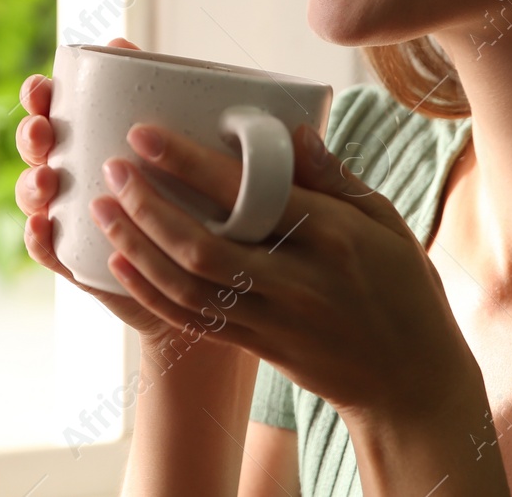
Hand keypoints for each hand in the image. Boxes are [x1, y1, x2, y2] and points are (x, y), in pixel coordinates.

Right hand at [14, 38, 239, 353]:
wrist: (219, 264)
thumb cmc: (200, 187)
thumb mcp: (183, 137)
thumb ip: (155, 91)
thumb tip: (121, 43)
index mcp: (92, 133)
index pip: (54, 109)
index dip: (38, 98)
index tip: (41, 88)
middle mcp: (77, 171)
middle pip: (38, 150)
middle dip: (31, 136)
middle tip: (43, 131)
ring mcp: (75, 215)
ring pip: (37, 197)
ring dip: (32, 184)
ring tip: (48, 178)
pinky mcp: (82, 260)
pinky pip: (51, 250)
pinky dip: (39, 239)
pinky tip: (43, 226)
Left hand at [90, 118, 482, 427]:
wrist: (409, 383)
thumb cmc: (403, 288)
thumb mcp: (386, 221)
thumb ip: (335, 177)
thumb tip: (292, 129)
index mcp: (332, 237)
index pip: (249, 194)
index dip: (190, 164)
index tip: (144, 133)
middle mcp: (297, 281)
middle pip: (203, 247)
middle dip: (147, 206)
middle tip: (111, 169)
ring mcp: (272, 320)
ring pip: (188, 287)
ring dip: (137, 246)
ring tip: (102, 209)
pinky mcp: (256, 346)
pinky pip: (192, 319)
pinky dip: (150, 291)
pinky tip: (120, 262)